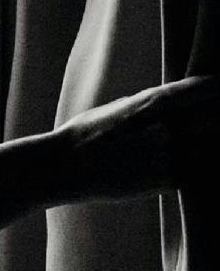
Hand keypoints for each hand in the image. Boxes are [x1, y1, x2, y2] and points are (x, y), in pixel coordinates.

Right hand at [65, 74, 219, 201]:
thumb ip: (143, 107)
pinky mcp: (165, 181)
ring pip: (210, 149)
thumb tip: (161, 107)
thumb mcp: (115, 108)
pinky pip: (196, 174)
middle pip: (214, 118)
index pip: (201, 90)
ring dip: (211, 146)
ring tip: (206, 143)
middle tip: (214, 119)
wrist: (65, 167)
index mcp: (152, 103)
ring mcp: (168, 156)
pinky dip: (201, 170)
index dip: (214, 89)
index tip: (218, 90)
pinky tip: (200, 166)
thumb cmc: (84, 134)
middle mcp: (165, 127)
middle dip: (217, 117)